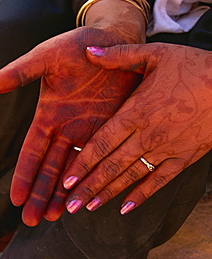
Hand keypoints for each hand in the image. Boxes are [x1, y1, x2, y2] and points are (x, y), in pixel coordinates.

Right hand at [0, 27, 140, 224]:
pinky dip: (93, 176)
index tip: (16, 199)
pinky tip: (89, 194)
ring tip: (58, 216)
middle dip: (41, 193)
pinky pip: (100, 157)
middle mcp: (67, 127)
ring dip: (65, 192)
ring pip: (74, 168)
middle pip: (50, 167)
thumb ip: (20, 73)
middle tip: (32, 221)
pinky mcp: (110, 127)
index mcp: (49, 113)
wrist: (113, 40)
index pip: (32, 151)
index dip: (24, 175)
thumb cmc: (78, 47)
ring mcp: (89, 130)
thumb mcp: (46, 58)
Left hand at [63, 43, 211, 214]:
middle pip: (111, 166)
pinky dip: (142, 195)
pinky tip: (126, 208)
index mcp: (135, 112)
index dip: (81, 164)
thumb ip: (119, 55)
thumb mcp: (154, 54)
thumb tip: (88, 50)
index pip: (100, 143)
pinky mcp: (184, 157)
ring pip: (130, 177)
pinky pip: (159, 181)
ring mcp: (165, 149)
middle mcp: (146, 135)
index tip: (65, 181)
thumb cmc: (193, 66)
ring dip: (108, 194)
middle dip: (88, 187)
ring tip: (89, 208)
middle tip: (70, 205)